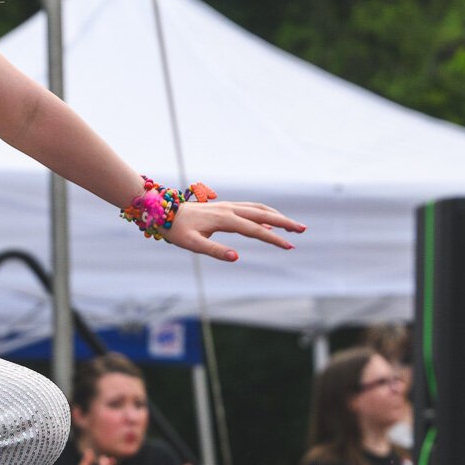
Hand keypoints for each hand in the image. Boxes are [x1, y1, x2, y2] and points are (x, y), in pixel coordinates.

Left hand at [167, 200, 305, 261]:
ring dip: (276, 215)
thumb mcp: (192, 244)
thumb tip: (235, 257)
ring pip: (257, 208)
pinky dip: (263, 213)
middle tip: (302, 230)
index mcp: (224, 219)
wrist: (162, 211)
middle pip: (263, 214)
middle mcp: (229, 210)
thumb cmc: (176, 229)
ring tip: (291, 225)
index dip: (274, 239)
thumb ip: (214, 250)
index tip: (290, 246)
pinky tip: (268, 222)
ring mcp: (226, 206)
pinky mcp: (223, 207)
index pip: (255, 230)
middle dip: (284, 222)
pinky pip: (248, 208)